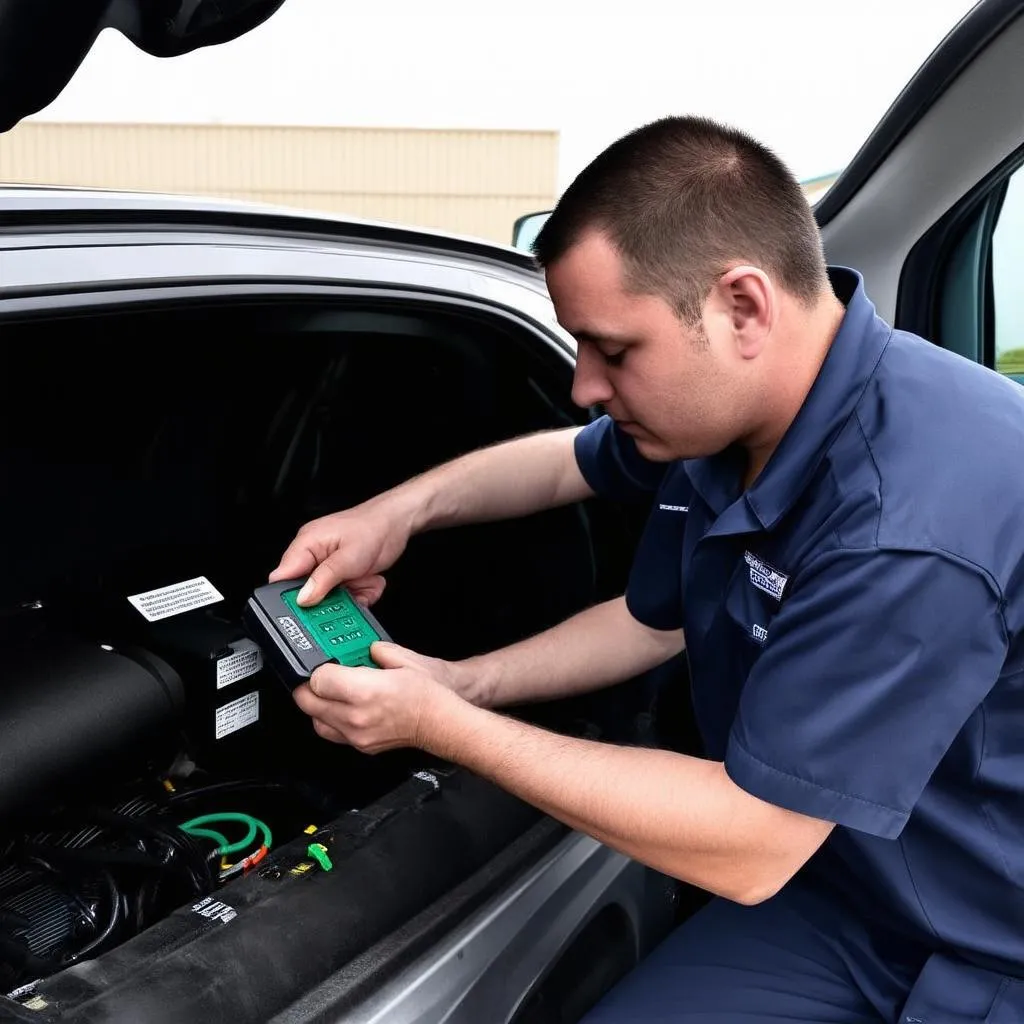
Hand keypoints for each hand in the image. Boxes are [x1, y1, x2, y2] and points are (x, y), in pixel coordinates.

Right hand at [269, 498, 410, 605]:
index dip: (291, 596)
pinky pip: (345, 596)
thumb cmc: (372, 528)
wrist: (397, 523)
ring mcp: (329, 568)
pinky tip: (368, 583)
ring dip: (349, 597)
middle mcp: (314, 556)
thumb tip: (303, 599)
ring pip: (330, 598)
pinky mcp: (343, 576)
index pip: (283, 576)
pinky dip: (359, 594)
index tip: (308, 609)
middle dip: (328, 600)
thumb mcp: (347, 557)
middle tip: (344, 595)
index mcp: (306, 544)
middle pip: (307, 592)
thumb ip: (323, 579)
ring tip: (362, 584)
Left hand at [292, 642, 460, 754]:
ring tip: (327, 694)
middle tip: (316, 677)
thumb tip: (364, 648)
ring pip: (315, 721)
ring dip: (316, 706)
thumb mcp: (403, 659)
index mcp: (364, 691)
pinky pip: (332, 734)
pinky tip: (340, 709)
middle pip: (309, 702)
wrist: (440, 722)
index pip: (318, 680)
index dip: (319, 668)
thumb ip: (376, 649)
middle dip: (309, 687)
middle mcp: (355, 716)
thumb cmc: (427, 694)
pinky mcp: (361, 746)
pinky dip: (329, 721)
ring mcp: (356, 735)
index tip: (326, 664)